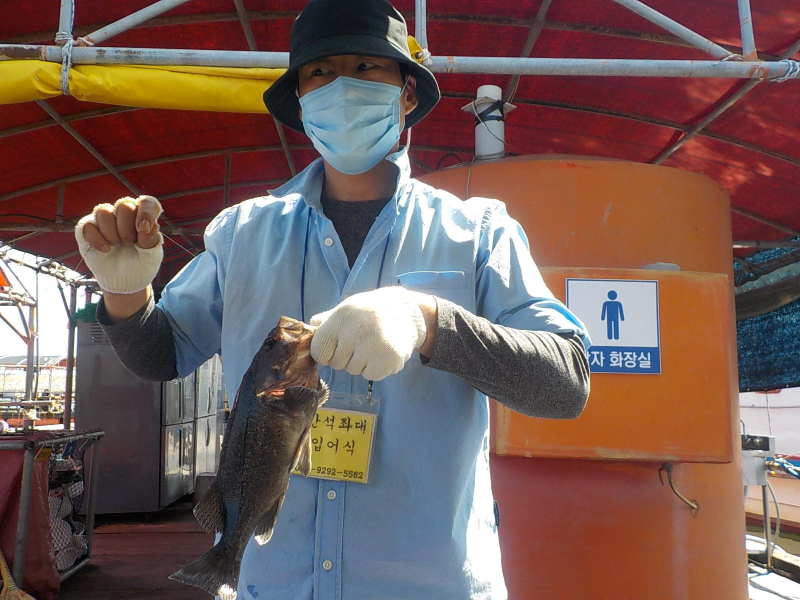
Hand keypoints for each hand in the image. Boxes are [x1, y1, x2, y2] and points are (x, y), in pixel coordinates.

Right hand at [75, 196, 163, 293]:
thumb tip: (150, 225)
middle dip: (127, 228)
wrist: (124, 281)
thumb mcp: (151, 255)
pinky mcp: (89, 228)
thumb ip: (150, 240)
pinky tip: (105, 250)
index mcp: (144, 216)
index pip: (147, 202)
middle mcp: (124, 214)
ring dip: (112, 233)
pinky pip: (88, 225)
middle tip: (129, 243)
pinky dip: (97, 240)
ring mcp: (106, 220)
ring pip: (104, 212)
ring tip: (117, 246)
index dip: (145, 212)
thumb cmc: (140, 264)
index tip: (143, 229)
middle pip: (124, 205)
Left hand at [310, 287, 431, 380]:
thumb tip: (308, 329)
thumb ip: (326, 321)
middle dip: (346, 357)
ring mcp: (373, 345)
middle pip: (336, 363)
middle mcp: (356, 330)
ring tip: (374, 345)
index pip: (319, 351)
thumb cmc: (371, 312)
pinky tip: (383, 353)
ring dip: (362, 362)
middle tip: (361, 342)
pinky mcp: (388, 358)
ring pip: (354, 370)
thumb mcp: (347, 308)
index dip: (326, 352)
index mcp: (342, 317)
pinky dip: (376, 368)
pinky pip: (371, 375)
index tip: (337, 346)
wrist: (409, 312)